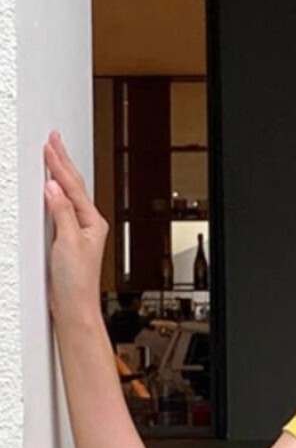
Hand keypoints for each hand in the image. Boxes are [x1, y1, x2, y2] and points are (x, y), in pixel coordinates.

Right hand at [43, 131, 107, 325]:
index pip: (73, 186)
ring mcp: (78, 232)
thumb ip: (62, 212)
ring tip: (53, 155)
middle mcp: (88, 226)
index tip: (50, 144)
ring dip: (59, 174)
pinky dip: (54, 193)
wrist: (74, 307)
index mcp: (93, 222)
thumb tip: (54, 187)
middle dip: (63, 162)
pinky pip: (60, 208)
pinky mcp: (67, 241)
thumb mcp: (68, 241)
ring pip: (68, 195)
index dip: (60, 164)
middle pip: (74, 186)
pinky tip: (50, 188)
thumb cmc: (76, 282)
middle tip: (53, 139)